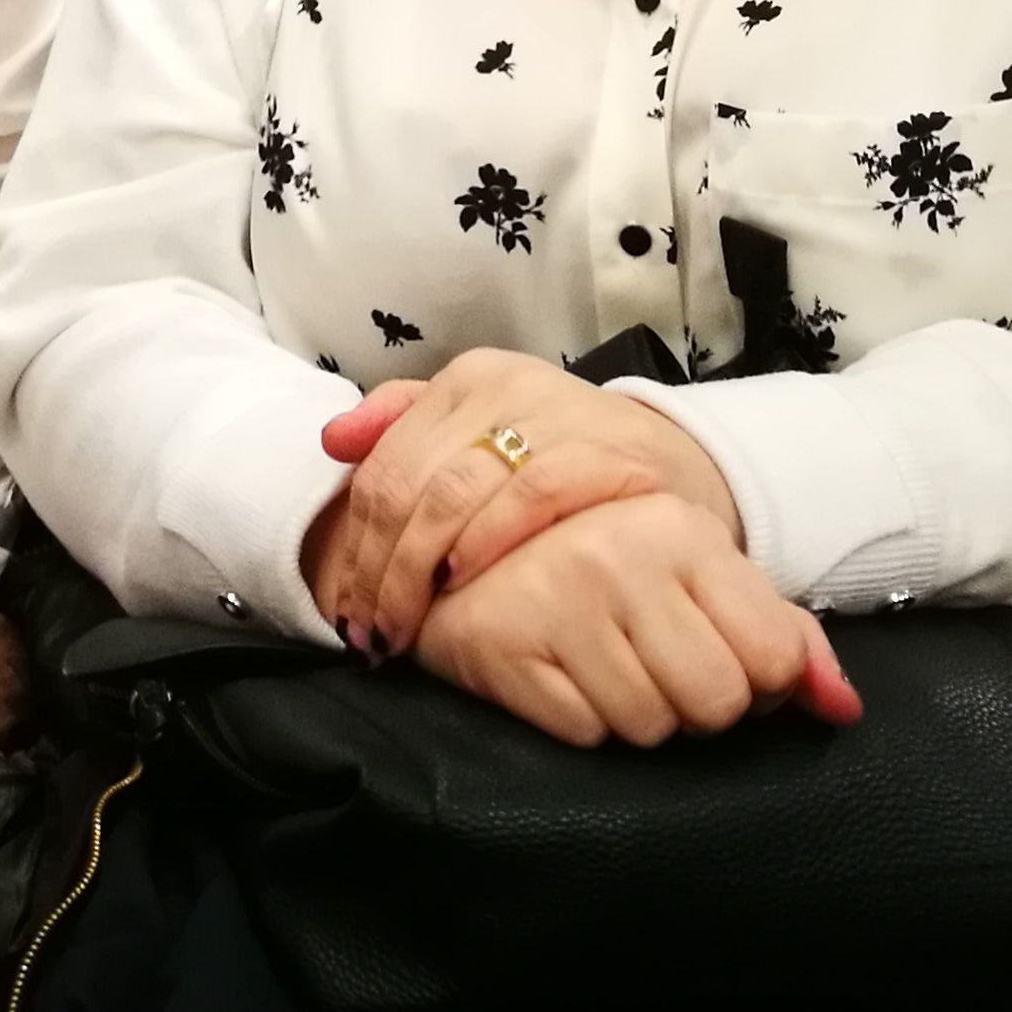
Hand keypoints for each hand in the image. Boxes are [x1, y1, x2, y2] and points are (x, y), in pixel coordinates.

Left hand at [304, 348, 741, 657]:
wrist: (679, 467)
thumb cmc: (567, 462)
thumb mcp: (486, 434)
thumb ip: (406, 430)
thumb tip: (333, 440)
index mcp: (469, 380)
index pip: (382, 463)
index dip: (353, 542)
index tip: (344, 604)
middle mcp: (508, 388)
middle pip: (409, 483)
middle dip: (377, 569)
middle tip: (368, 630)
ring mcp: (558, 416)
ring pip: (455, 491)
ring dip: (418, 568)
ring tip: (405, 624)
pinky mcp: (607, 452)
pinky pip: (530, 494)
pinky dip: (488, 540)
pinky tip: (465, 580)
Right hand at [412, 497, 859, 749]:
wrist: (471, 540)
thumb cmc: (610, 564)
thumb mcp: (704, 576)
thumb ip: (787, 638)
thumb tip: (844, 709)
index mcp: (682, 531)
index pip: (773, 658)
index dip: (756, 680)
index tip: (718, 654)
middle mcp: (620, 556)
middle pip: (716, 703)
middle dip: (695, 703)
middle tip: (657, 664)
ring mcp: (556, 599)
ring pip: (649, 727)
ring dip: (635, 712)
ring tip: (606, 663)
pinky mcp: (502, 644)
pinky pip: (583, 732)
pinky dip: (579, 718)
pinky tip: (563, 674)